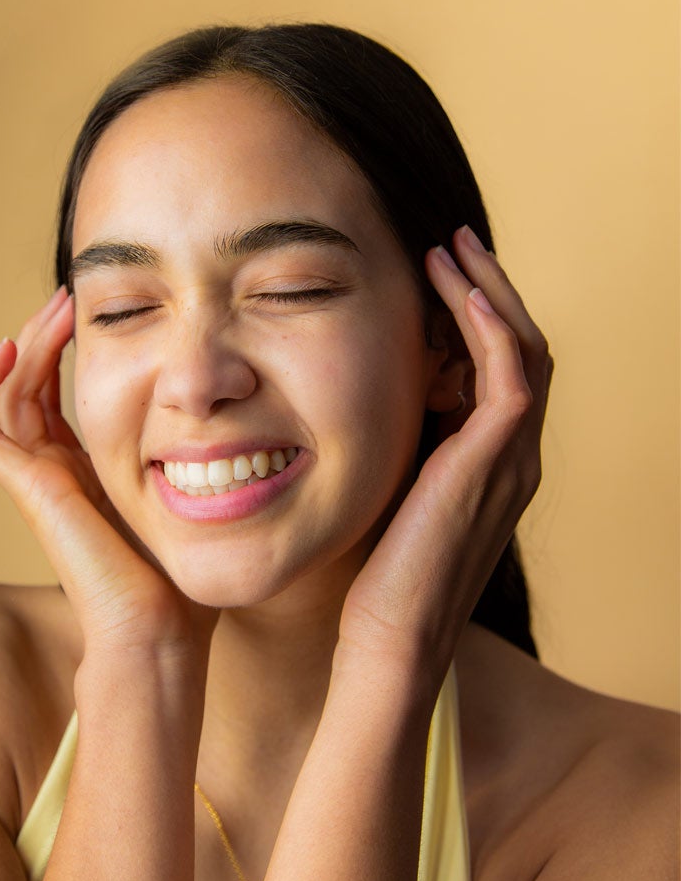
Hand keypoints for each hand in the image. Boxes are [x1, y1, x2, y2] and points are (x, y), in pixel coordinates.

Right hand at [0, 286, 218, 658]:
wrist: (162, 628)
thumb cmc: (182, 575)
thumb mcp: (189, 491)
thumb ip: (191, 456)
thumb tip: (231, 407)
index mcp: (82, 470)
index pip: (51, 393)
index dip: (61, 347)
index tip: (91, 307)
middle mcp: (52, 471)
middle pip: (24, 385)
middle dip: (44, 334)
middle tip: (69, 294)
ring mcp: (34, 481)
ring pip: (3, 396)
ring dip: (22, 346)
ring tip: (55, 308)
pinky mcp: (28, 491)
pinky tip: (6, 350)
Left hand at [336, 225, 550, 681]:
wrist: (386, 638)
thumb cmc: (372, 573)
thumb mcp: (385, 483)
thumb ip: (391, 439)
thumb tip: (355, 388)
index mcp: (491, 461)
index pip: (502, 363)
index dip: (476, 310)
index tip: (436, 267)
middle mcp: (513, 456)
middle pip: (524, 345)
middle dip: (489, 287)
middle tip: (451, 242)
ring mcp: (510, 460)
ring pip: (524, 349)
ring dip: (489, 291)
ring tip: (450, 250)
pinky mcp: (492, 464)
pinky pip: (510, 377)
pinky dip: (489, 327)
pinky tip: (458, 291)